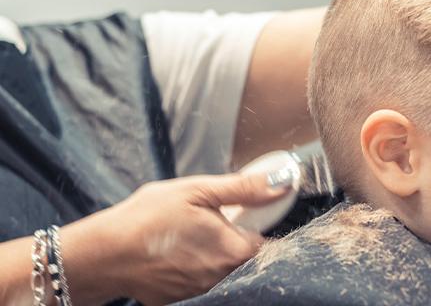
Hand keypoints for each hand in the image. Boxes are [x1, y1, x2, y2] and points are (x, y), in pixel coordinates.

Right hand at [61, 172, 289, 304]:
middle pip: (242, 256)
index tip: (242, 213)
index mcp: (232, 251)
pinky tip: (173, 250)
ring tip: (185, 234)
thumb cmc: (148, 218)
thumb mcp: (198, 191)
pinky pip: (197, 279)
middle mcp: (220, 277)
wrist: (102, 253)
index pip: (265, 242)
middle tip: (208, 220)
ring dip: (212, 251)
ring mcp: (199, 291)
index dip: (256, 225)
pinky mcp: (180, 298)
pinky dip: (192, 264)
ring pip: (219, 268)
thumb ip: (243, 189)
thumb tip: (279, 184)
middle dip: (232, 237)